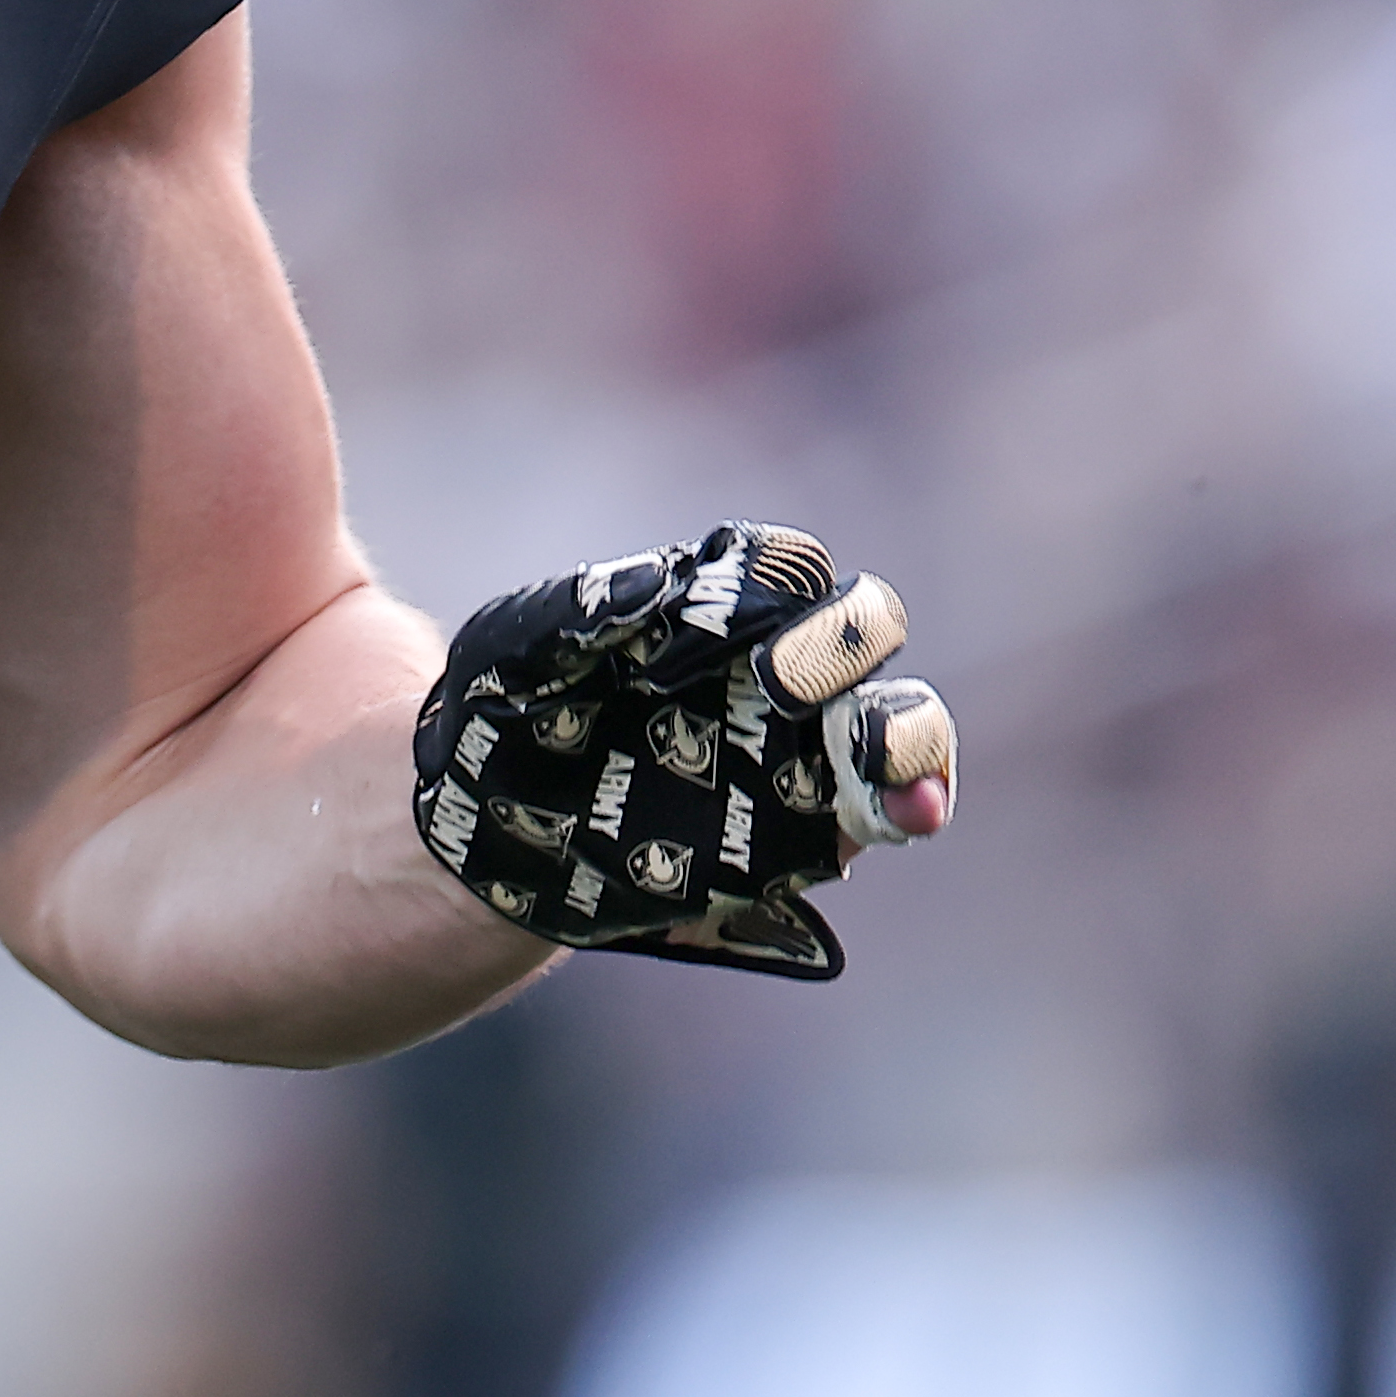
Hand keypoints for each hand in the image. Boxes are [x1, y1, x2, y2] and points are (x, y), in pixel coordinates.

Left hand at [410, 523, 953, 979]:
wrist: (483, 827)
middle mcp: (771, 668)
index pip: (782, 567)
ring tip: (880, 763)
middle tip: (777, 685)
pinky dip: (910, 802)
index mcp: (712, 606)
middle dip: (842, 645)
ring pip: (896, 721)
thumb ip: (575, 611)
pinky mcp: (805, 829)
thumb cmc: (502, 709)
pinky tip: (911, 814)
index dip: (771, 582)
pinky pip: (881, 809)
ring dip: (904, 735)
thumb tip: (656, 585)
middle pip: (861, 629)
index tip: (716, 622)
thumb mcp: (510, 649)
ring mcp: (797, 749)